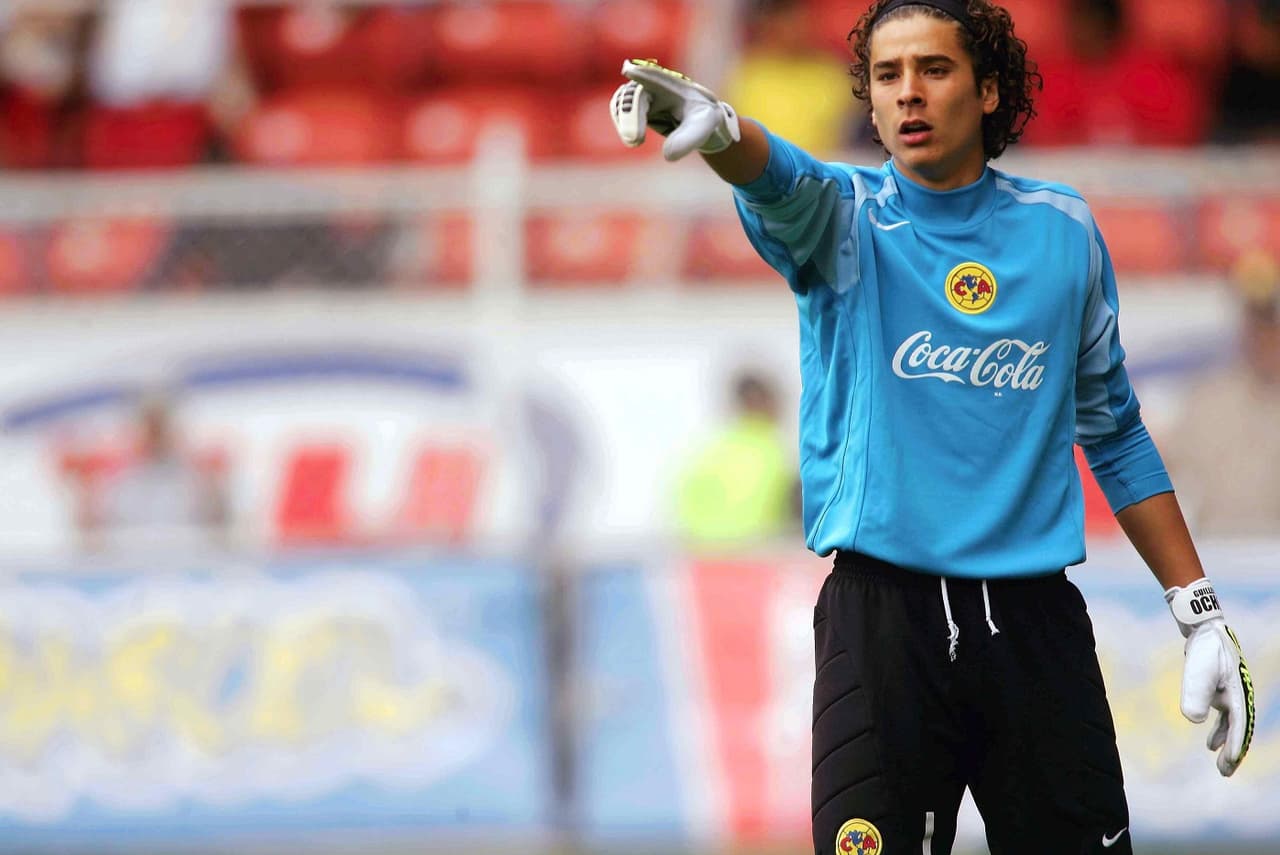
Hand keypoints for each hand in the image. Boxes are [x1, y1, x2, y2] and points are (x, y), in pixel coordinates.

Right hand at [610, 58, 740, 161]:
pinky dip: (624, 126)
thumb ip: (688, 140)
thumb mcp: (702, 128)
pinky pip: (620, 111)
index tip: (628, 70)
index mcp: (673, 85)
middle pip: (633, 93)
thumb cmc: (703, 118)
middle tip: (635, 140)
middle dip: (630, 115)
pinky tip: (634, 140)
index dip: (642, 74)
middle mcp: (653, 85)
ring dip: (625, 122)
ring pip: (622, 102)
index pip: (655, 77)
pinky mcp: (635, 105)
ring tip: (635, 141)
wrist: (698, 120)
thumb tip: (667, 155)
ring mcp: (641, 94)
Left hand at [1165, 578, 1255, 775]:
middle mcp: (1238, 696)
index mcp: (1238, 693)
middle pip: (1239, 729)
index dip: (1235, 744)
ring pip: (1232, 725)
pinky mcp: (1220, 690)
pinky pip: (1223, 717)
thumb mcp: (1199, 670)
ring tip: (1221, 764)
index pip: (1239, 724)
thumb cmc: (1204, 649)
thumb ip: (1197, 694)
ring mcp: (1230, 693)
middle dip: (1234, 751)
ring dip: (1227, 743)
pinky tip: (1209, 743)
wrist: (1204, 629)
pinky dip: (1219, 731)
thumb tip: (1194, 721)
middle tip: (1225, 772)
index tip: (1230, 762)